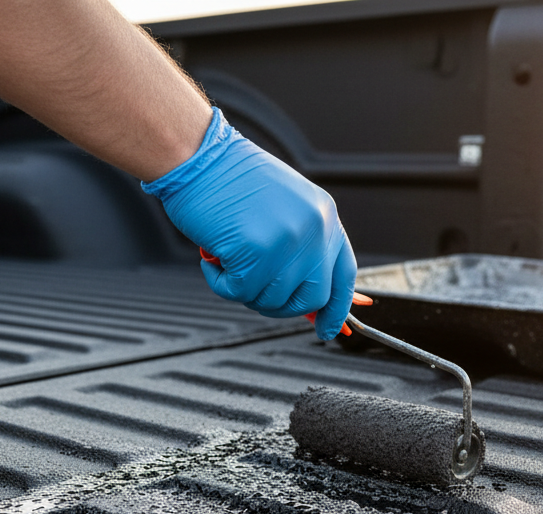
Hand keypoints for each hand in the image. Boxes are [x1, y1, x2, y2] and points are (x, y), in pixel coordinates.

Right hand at [142, 109, 356, 339]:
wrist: (198, 156)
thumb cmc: (229, 178)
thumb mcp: (284, 205)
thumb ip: (300, 245)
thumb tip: (304, 293)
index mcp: (324, 215)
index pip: (343, 274)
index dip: (336, 308)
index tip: (328, 328)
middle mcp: (313, 230)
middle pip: (311, 297)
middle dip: (281, 305)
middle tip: (252, 288)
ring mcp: (287, 242)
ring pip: (273, 300)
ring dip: (244, 289)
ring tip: (227, 257)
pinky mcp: (256, 253)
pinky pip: (239, 293)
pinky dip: (220, 283)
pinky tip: (211, 256)